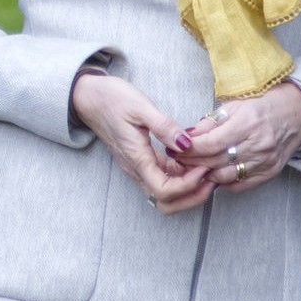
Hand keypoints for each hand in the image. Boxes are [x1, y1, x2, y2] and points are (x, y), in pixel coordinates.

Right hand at [70, 69, 219, 214]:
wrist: (89, 98)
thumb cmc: (112, 99)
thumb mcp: (140, 106)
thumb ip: (164, 127)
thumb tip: (186, 144)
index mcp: (137, 159)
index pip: (164, 191)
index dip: (188, 185)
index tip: (204, 167)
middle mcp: (136, 170)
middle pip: (166, 202)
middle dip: (192, 197)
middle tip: (211, 178)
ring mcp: (138, 168)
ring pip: (165, 195)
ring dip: (188, 190)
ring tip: (205, 170)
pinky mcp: (141, 163)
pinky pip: (162, 179)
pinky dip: (181, 178)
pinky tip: (193, 161)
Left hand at [173, 81, 300, 189]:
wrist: (296, 115)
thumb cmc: (263, 106)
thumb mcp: (235, 106)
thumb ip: (210, 123)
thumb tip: (187, 136)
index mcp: (247, 123)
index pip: (209, 144)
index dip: (188, 150)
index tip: (175, 149)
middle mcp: (257, 144)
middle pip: (214, 161)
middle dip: (191, 163)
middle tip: (177, 161)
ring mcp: (264, 161)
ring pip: (225, 176)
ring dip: (205, 174)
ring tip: (194, 168)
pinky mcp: (269, 172)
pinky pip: (240, 184)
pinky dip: (224, 181)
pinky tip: (215, 173)